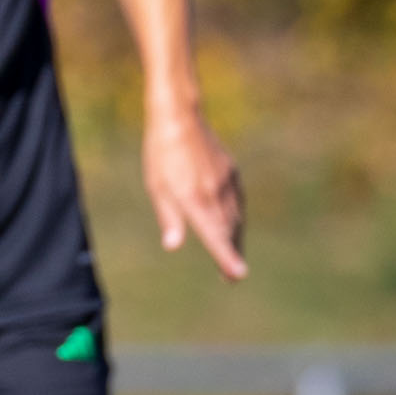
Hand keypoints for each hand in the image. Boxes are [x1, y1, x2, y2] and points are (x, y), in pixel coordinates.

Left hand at [144, 108, 247, 278]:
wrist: (180, 117)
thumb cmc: (161, 154)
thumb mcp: (157, 187)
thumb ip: (169, 218)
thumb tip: (173, 246)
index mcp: (195, 199)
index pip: (213, 235)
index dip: (225, 257)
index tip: (238, 275)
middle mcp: (215, 193)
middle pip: (228, 231)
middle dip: (231, 254)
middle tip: (231, 277)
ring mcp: (226, 182)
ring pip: (236, 217)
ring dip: (235, 238)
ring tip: (232, 255)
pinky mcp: (231, 172)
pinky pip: (237, 202)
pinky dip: (236, 217)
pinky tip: (232, 224)